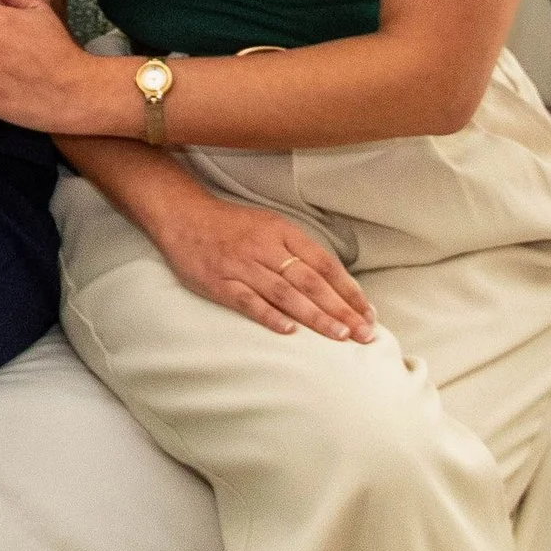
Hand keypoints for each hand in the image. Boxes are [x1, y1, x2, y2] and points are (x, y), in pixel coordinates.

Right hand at [147, 192, 377, 342]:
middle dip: (341, 309)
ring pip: (284, 293)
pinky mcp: (219, 282)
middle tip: (365, 334)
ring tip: (340, 336)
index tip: (369, 313)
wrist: (182, 214)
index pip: (323, 264)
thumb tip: (334, 284)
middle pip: (310, 282)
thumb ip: (297, 251)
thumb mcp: (269, 226)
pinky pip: (247, 301)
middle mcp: (264, 248)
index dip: (348, 290)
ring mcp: (241, 265)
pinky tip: (288, 331)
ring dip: (315, 316)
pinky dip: (268, 315)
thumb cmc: (231, 226)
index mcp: (281, 232)